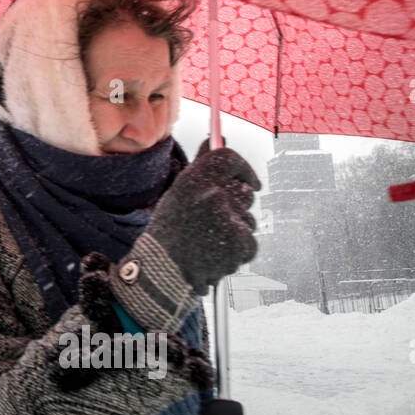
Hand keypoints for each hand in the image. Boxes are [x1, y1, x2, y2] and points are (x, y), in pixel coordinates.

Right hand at [145, 138, 259, 294]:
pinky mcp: (241, 243)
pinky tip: (217, 253)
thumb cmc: (169, 233)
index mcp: (194, 179)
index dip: (242, 168)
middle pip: (244, 191)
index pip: (228, 158)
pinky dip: (238, 249)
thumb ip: (202, 170)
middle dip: (236, 205)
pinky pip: (250, 241)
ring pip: (248, 219)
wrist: (164, 272)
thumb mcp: (179, 195)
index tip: (250, 180)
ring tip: (210, 240)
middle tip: (214, 221)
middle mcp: (213, 194)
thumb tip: (216, 141)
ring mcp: (229, 219)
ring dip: (236, 230)